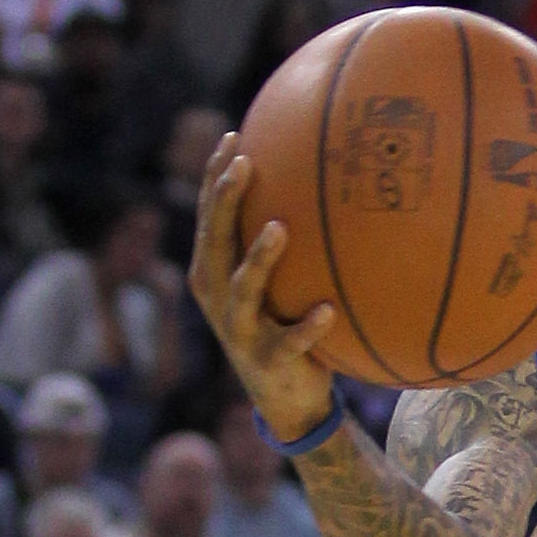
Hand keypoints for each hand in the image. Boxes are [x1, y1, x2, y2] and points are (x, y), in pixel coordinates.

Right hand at [187, 135, 338, 446]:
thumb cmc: (283, 325)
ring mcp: (240, 331)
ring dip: (259, 259)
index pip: (209, 216)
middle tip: (245, 165)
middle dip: (226, 202)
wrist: (287, 400)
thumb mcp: (274, 283)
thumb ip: (278, 240)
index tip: (232, 137)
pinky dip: (308, 328)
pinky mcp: (269, 361)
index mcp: (214, 273)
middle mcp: (217, 298)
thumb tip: (314, 182)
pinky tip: (328, 312)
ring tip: (281, 228)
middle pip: (216, 242)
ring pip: (243, 290)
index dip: (215, 177)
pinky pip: (289, 342)